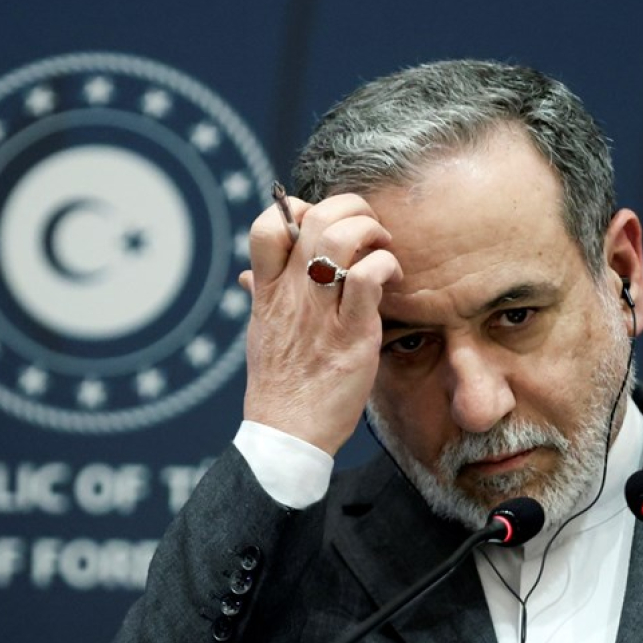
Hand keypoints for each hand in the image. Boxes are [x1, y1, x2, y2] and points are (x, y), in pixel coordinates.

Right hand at [238, 193, 402, 454]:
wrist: (287, 434)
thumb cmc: (281, 385)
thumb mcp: (261, 333)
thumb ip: (262, 296)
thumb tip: (249, 274)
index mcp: (267, 292)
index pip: (268, 226)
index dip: (298, 209)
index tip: (323, 224)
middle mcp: (290, 295)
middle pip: (313, 218)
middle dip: (350, 209)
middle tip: (370, 230)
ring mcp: (319, 314)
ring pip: (340, 239)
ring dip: (371, 231)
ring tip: (384, 248)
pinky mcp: (351, 335)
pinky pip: (367, 279)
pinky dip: (386, 266)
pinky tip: (394, 278)